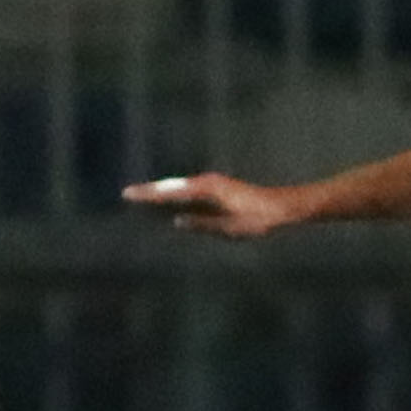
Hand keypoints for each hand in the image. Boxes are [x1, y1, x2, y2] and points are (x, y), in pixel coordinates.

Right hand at [125, 173, 300, 238]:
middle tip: (126, 194)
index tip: (130, 194)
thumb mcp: (231, 227)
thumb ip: (203, 224)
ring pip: (180, 189)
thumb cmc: (260, 219)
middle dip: (149, 191)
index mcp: (208, 189)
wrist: (283, 208)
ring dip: (161, 193)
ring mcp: (213, 185)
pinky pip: (190, 193)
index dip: (149, 194)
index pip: (171, 192)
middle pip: (172, 187)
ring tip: (140, 199)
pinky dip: (175, 197)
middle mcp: (208, 183)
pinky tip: (169, 206)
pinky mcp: (218, 191)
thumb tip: (177, 221)